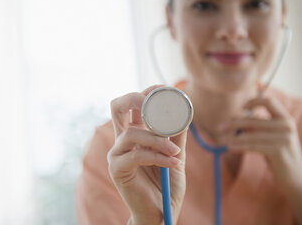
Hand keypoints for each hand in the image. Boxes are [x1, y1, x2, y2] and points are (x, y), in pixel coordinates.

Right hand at [108, 85, 187, 224]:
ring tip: (175, 152)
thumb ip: (176, 135)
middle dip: (135, 98)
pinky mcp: (117, 170)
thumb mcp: (175, 155)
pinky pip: (136, 155)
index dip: (145, 92)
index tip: (163, 88)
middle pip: (117, 107)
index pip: (133, 104)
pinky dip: (157, 157)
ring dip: (157, 140)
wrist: (161, 213)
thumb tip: (184, 111)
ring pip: (131, 133)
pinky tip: (172, 163)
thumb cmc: (167, 185)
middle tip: (153, 102)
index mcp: (135, 133)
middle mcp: (122, 140)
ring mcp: (117, 154)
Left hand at [221, 97, 301, 185]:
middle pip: (254, 120)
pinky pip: (253, 146)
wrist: (295, 178)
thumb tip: (234, 118)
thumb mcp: (269, 137)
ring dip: (234, 137)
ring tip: (222, 140)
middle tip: (220, 127)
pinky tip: (230, 147)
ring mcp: (284, 138)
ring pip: (251, 135)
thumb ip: (257, 127)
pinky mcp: (278, 151)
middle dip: (234, 123)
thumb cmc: (279, 155)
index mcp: (286, 118)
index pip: (269, 102)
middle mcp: (286, 126)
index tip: (241, 107)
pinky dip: (239, 146)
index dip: (254, 101)